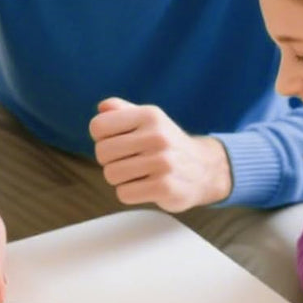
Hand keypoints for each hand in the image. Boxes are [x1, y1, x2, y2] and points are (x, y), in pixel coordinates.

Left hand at [88, 97, 231, 212]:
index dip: (101, 138)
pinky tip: (146, 187)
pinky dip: (130, 193)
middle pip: (102, 153)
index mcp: (149, 115)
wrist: (204, 169)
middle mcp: (157, 136)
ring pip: (111, 175)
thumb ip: (122, 110)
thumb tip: (102, 108)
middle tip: (128, 161)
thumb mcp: (149, 120)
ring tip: (139, 174)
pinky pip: (124, 194)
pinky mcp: (165, 187)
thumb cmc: (166, 144)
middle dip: (110, 161)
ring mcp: (163, 162)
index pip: (99, 126)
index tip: (116, 142)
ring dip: (120, 179)